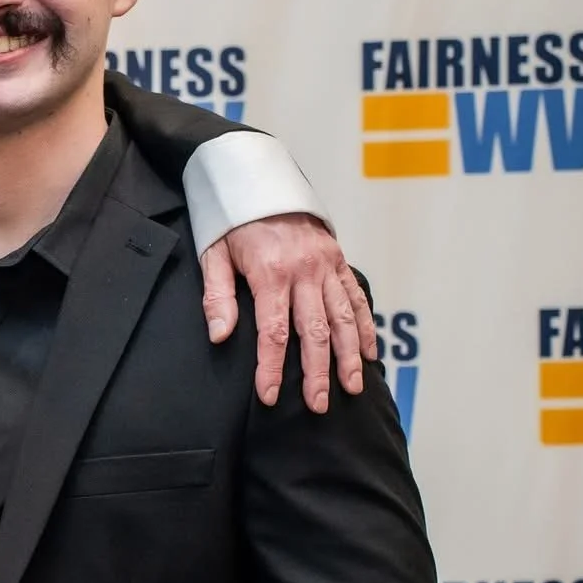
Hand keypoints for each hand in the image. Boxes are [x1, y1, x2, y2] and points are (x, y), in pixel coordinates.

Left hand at [199, 212, 375, 413]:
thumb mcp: (213, 253)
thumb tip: (220, 336)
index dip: (272, 368)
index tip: (270, 396)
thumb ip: (217, 296)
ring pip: (342, 318)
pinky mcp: (338, 260)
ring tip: (351, 387)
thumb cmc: (231, 220)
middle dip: (317, 372)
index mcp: (270, 274)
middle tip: (318, 405)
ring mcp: (326, 265)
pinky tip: (369, 353)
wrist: (260, 178)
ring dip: (348, 356)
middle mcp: (304, 272)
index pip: (273, 332)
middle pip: (315, 331)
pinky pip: (356, 297)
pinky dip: (365, 326)